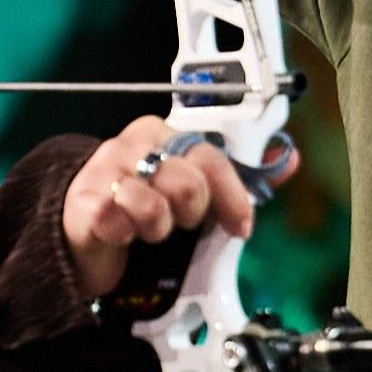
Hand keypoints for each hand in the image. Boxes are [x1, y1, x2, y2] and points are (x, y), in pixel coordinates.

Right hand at [61, 114, 281, 297]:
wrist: (83, 230)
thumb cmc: (140, 208)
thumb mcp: (192, 193)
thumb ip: (238, 179)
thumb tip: (289, 161)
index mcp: (166, 135)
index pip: (211, 158)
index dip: (233, 196)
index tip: (241, 225)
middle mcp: (135, 145)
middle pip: (188, 184)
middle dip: (190, 214)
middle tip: (177, 222)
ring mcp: (106, 170)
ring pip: (155, 207)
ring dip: (157, 230)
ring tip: (146, 230)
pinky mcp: (83, 201)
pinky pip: (118, 221)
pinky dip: (125, 236)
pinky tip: (121, 234)